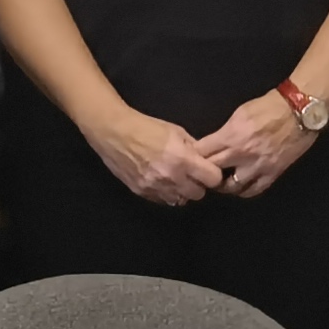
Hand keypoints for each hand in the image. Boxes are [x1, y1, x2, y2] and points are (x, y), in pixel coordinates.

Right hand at [88, 105, 224, 205]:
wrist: (115, 133)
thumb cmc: (147, 128)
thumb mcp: (176, 132)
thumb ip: (193, 148)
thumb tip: (206, 159)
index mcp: (182, 159)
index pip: (213, 179)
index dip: (213, 174)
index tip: (209, 170)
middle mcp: (171, 177)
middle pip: (199, 194)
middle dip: (198, 185)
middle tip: (192, 175)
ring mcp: (156, 187)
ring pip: (181, 200)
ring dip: (182, 191)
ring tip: (175, 178)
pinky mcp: (142, 192)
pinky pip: (163, 200)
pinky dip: (166, 193)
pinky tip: (161, 180)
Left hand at [200, 91, 318, 198]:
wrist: (299, 111)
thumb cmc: (270, 107)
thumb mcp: (240, 113)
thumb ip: (225, 131)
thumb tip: (214, 142)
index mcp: (231, 136)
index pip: (202, 152)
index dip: (194, 156)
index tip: (191, 158)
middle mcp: (241, 154)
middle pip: (213, 171)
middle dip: (205, 172)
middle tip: (202, 173)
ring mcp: (258, 166)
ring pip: (232, 186)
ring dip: (223, 185)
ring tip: (221, 181)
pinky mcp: (272, 173)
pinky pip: (254, 190)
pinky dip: (244, 191)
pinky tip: (240, 187)